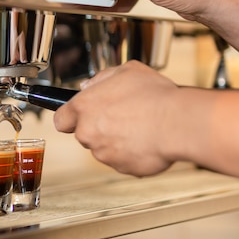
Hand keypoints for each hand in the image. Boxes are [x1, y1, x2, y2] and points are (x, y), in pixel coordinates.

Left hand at [53, 61, 183, 175]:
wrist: (177, 123)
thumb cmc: (154, 96)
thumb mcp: (127, 70)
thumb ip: (101, 78)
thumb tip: (89, 86)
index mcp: (85, 107)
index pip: (61, 120)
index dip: (69, 118)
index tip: (77, 117)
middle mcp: (89, 132)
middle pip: (85, 134)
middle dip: (99, 127)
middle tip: (121, 116)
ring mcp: (104, 153)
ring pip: (104, 148)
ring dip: (117, 140)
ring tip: (139, 126)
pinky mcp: (122, 168)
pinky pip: (123, 161)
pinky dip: (132, 153)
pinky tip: (146, 139)